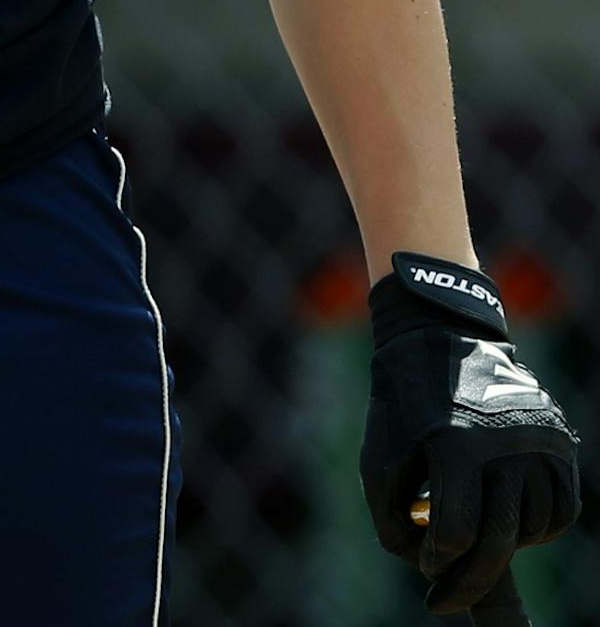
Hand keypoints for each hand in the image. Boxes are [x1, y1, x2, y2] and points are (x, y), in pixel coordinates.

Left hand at [361, 254, 581, 616]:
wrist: (439, 337)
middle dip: (471, 582)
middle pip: (498, 540)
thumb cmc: (401, 400)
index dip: (439, 563)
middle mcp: (506, 442)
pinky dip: (537, 528)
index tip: (426, 571)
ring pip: (530, 529)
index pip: (458, 532)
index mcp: (455, 441)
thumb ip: (390, 514)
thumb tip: (422, 562)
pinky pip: (560, 513)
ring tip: (472, 533)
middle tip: (445, 601)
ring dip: (501, 545)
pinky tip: (508, 520)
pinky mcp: (560, 442)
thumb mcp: (378, 450)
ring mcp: (539, 442)